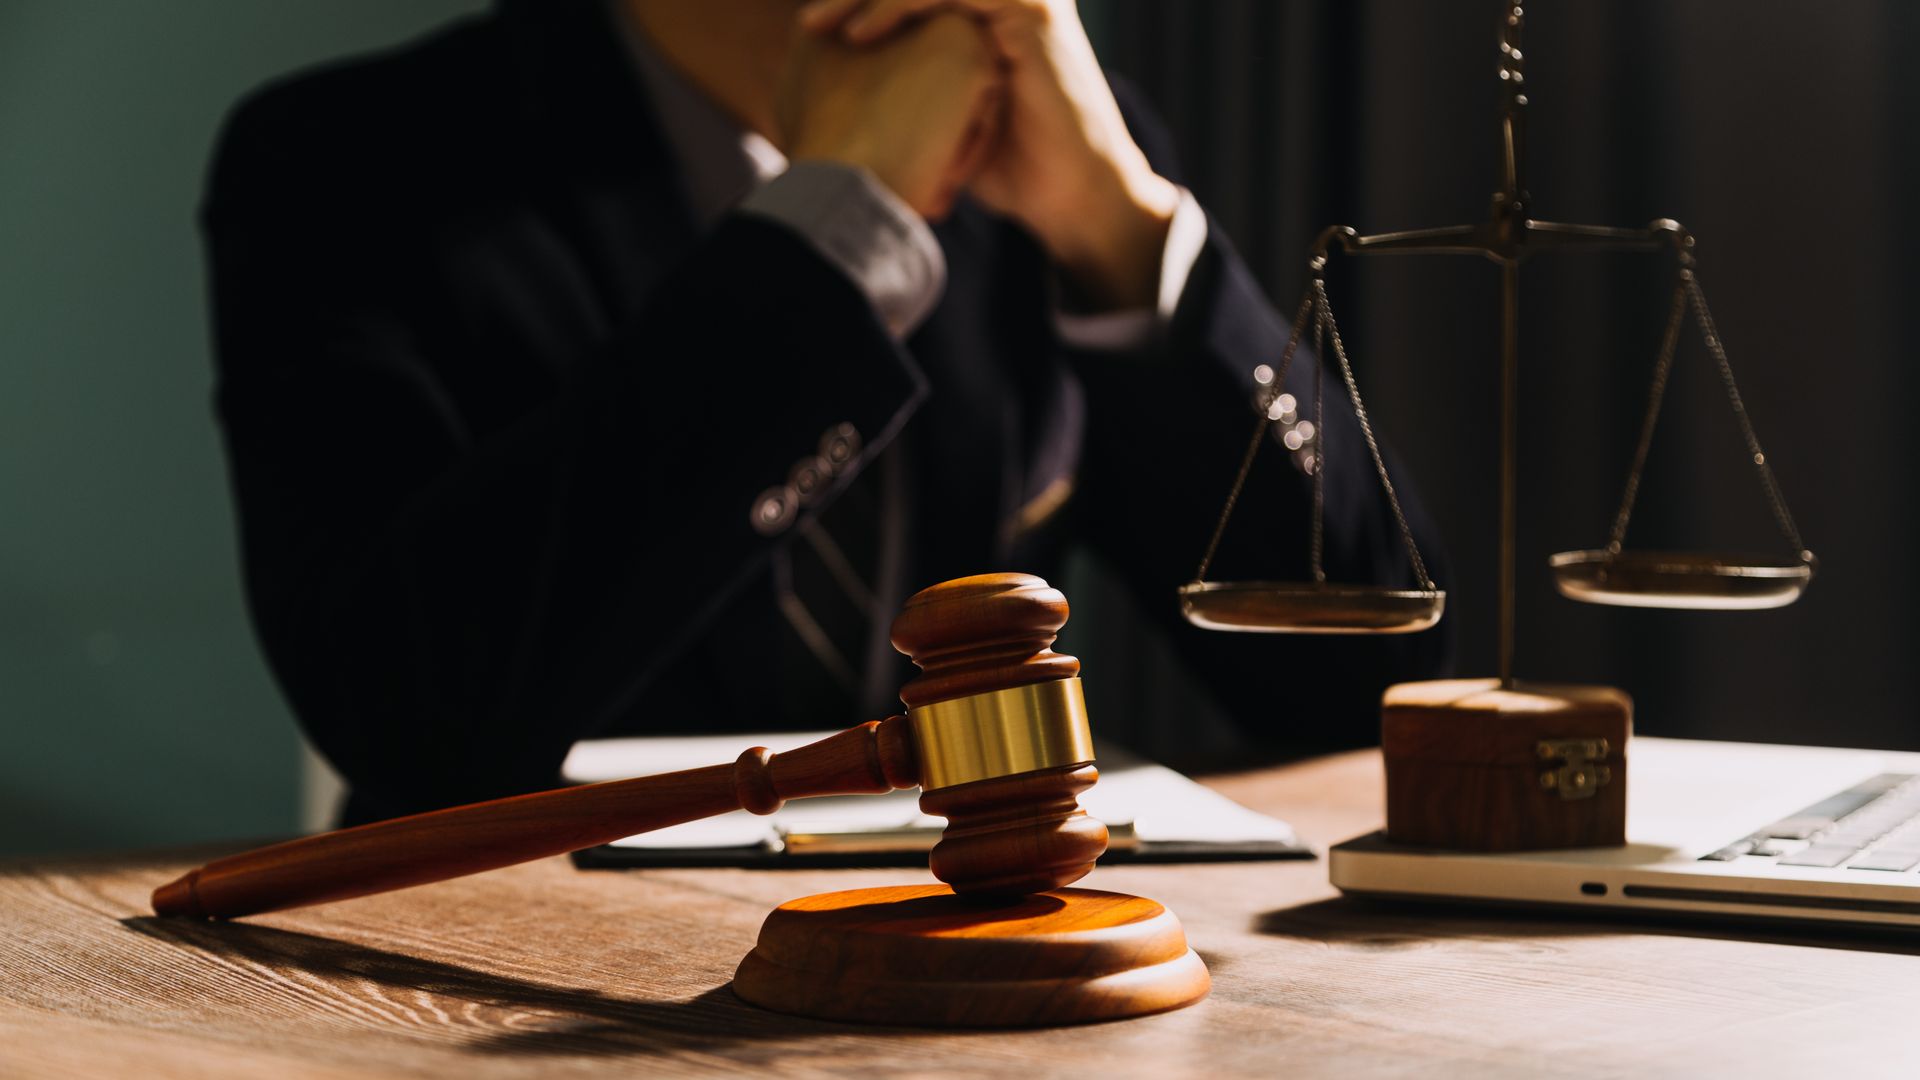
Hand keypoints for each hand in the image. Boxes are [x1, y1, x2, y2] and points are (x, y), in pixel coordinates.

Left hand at [800, 0, 1180, 308]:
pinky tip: (860, 35)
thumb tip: (833, 69)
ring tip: (817, 26)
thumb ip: (905, 72)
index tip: (808, 25)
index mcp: (988, 1)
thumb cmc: (1009, 160)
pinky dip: (897, 6)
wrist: (1069, 195)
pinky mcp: (1030, 10)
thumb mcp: (943, 107)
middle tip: (806, 23)